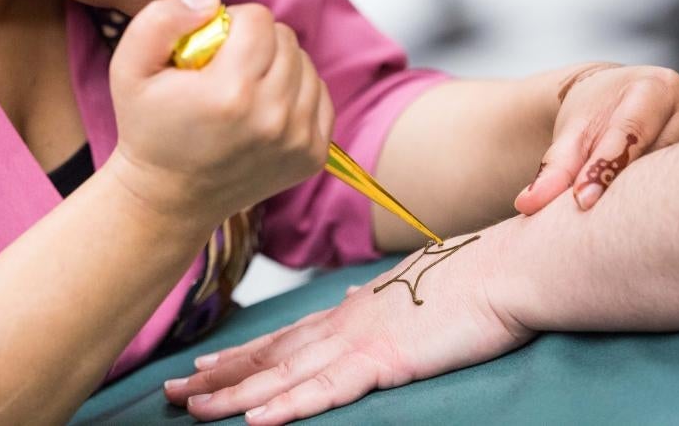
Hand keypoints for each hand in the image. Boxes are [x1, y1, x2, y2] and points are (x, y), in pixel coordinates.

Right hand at [108, 0, 333, 227]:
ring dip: (277, 66)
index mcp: (230, 92)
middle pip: (286, 38)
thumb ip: (161, 18)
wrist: (168, 198)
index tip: (211, 46)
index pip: (259, 19)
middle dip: (257, 42)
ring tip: (243, 88)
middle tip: (225, 67)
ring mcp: (298, 139)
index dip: (232, 22)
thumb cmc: (147, 128)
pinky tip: (263, 108)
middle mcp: (273, 117)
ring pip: (305, 64)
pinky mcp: (313, 155)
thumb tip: (213, 2)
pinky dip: (294, 92)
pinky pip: (319, 94)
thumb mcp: (129, 67)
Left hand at [163, 232, 532, 424]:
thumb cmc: (466, 281)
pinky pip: (328, 390)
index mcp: (349, 314)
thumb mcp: (408, 293)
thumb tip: (355, 301)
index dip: (239, 356)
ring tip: (193, 407)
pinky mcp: (384, 361)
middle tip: (172, 391)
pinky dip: (290, 406)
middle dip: (219, 377)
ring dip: (235, 394)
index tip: (202, 365)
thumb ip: (375, 306)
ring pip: (283, 376)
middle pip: (268, 357)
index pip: (281, 339)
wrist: (505, 268)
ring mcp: (359, 343)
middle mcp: (342, 326)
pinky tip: (258, 421)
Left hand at [515, 63, 678, 213]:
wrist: (616, 98)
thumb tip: (527, 204)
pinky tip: (638, 209)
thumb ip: (553, 168)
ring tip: (618, 211)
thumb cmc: (594, 113)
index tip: (580, 201)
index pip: (629, 133)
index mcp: (656, 88)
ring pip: (669, 176)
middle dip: (622, 185)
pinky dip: (656, 196)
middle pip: (654, 159)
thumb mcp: (571, 133)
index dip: (603, 168)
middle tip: (590, 209)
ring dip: (642, 194)